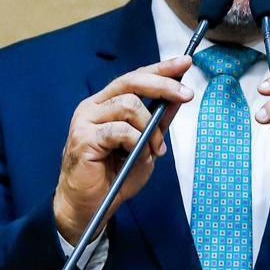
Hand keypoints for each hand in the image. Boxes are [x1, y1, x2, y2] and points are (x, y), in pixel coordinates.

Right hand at [54, 56, 193, 244]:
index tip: (185, 62)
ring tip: (154, 150)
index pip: (135, 77)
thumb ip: (159, 121)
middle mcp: (93, 106)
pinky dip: (137, 141)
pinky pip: (120, 130)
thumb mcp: (146, 145)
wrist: (91, 207)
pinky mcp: (83, 139)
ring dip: (150, 128)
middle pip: (131, 82)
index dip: (161, 69)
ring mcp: (85, 121)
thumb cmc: (115, 176)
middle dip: (164, 85)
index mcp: (106, 104)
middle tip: (186, 94)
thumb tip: (179, 98)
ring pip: (128, 105)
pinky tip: (138, 154)